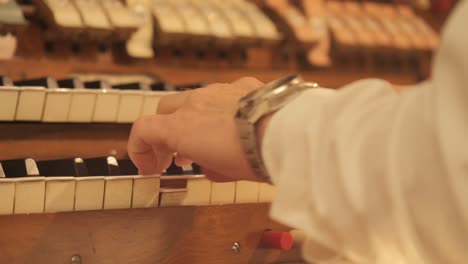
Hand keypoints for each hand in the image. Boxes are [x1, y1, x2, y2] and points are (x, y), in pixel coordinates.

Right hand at [128, 77, 266, 181]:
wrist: (287, 132)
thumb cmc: (252, 156)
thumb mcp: (223, 172)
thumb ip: (207, 165)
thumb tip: (207, 162)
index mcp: (181, 127)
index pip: (142, 129)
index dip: (139, 150)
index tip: (150, 168)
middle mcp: (195, 103)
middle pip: (163, 111)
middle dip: (163, 133)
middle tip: (174, 156)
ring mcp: (218, 90)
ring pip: (192, 100)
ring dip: (190, 120)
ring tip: (203, 141)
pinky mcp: (242, 85)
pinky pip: (221, 95)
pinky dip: (219, 109)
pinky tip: (234, 123)